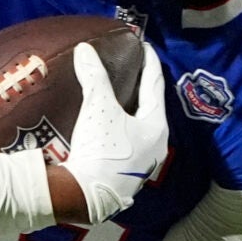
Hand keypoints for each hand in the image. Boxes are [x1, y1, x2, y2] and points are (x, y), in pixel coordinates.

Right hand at [58, 38, 168, 223]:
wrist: (85, 194)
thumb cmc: (101, 149)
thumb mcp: (98, 108)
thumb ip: (93, 76)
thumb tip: (85, 49)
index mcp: (156, 126)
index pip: (155, 85)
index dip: (149, 63)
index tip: (143, 46)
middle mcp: (156, 145)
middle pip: (151, 107)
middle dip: (142, 87)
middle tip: (132, 67)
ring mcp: (144, 162)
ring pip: (141, 126)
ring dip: (132, 109)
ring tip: (121, 93)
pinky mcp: (128, 174)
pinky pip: (129, 142)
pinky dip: (122, 127)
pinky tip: (110, 123)